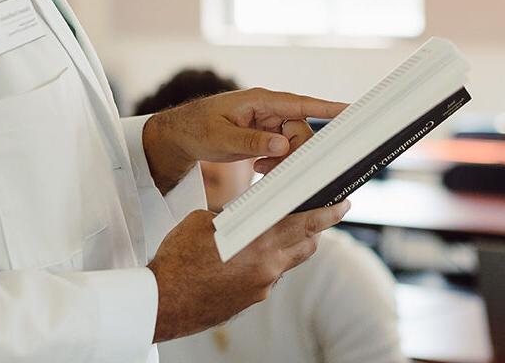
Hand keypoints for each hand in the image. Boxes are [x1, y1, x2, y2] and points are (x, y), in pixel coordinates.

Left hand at [143, 88, 346, 192]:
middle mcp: (269, 108)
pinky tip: (259, 168)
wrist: (181, 133)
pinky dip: (276, 161)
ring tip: (261, 169)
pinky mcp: (265, 134)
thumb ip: (251, 141)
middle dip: (294, 152)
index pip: (301, 103)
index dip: (327, 108)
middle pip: (300, 130)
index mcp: (261, 101)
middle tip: (272, 168)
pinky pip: (283, 148)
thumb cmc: (197, 127)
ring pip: (293, 142)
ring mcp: (268, 121)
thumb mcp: (221, 137)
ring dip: (283, 160)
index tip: (351, 109)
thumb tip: (283, 144)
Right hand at [148, 200, 350, 340]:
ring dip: (294, 242)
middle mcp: (266, 266)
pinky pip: (272, 274)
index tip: (342, 203)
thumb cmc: (179, 258)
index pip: (304, 223)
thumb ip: (236, 214)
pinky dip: (271, 259)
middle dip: (319, 226)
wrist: (162, 301)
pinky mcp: (252, 299)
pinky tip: (254, 251)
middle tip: (329, 210)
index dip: (327, 212)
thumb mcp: (206, 221)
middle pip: (307, 242)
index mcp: (257, 241)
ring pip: (290, 259)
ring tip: (287, 227)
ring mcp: (261, 286)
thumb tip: (250, 211)